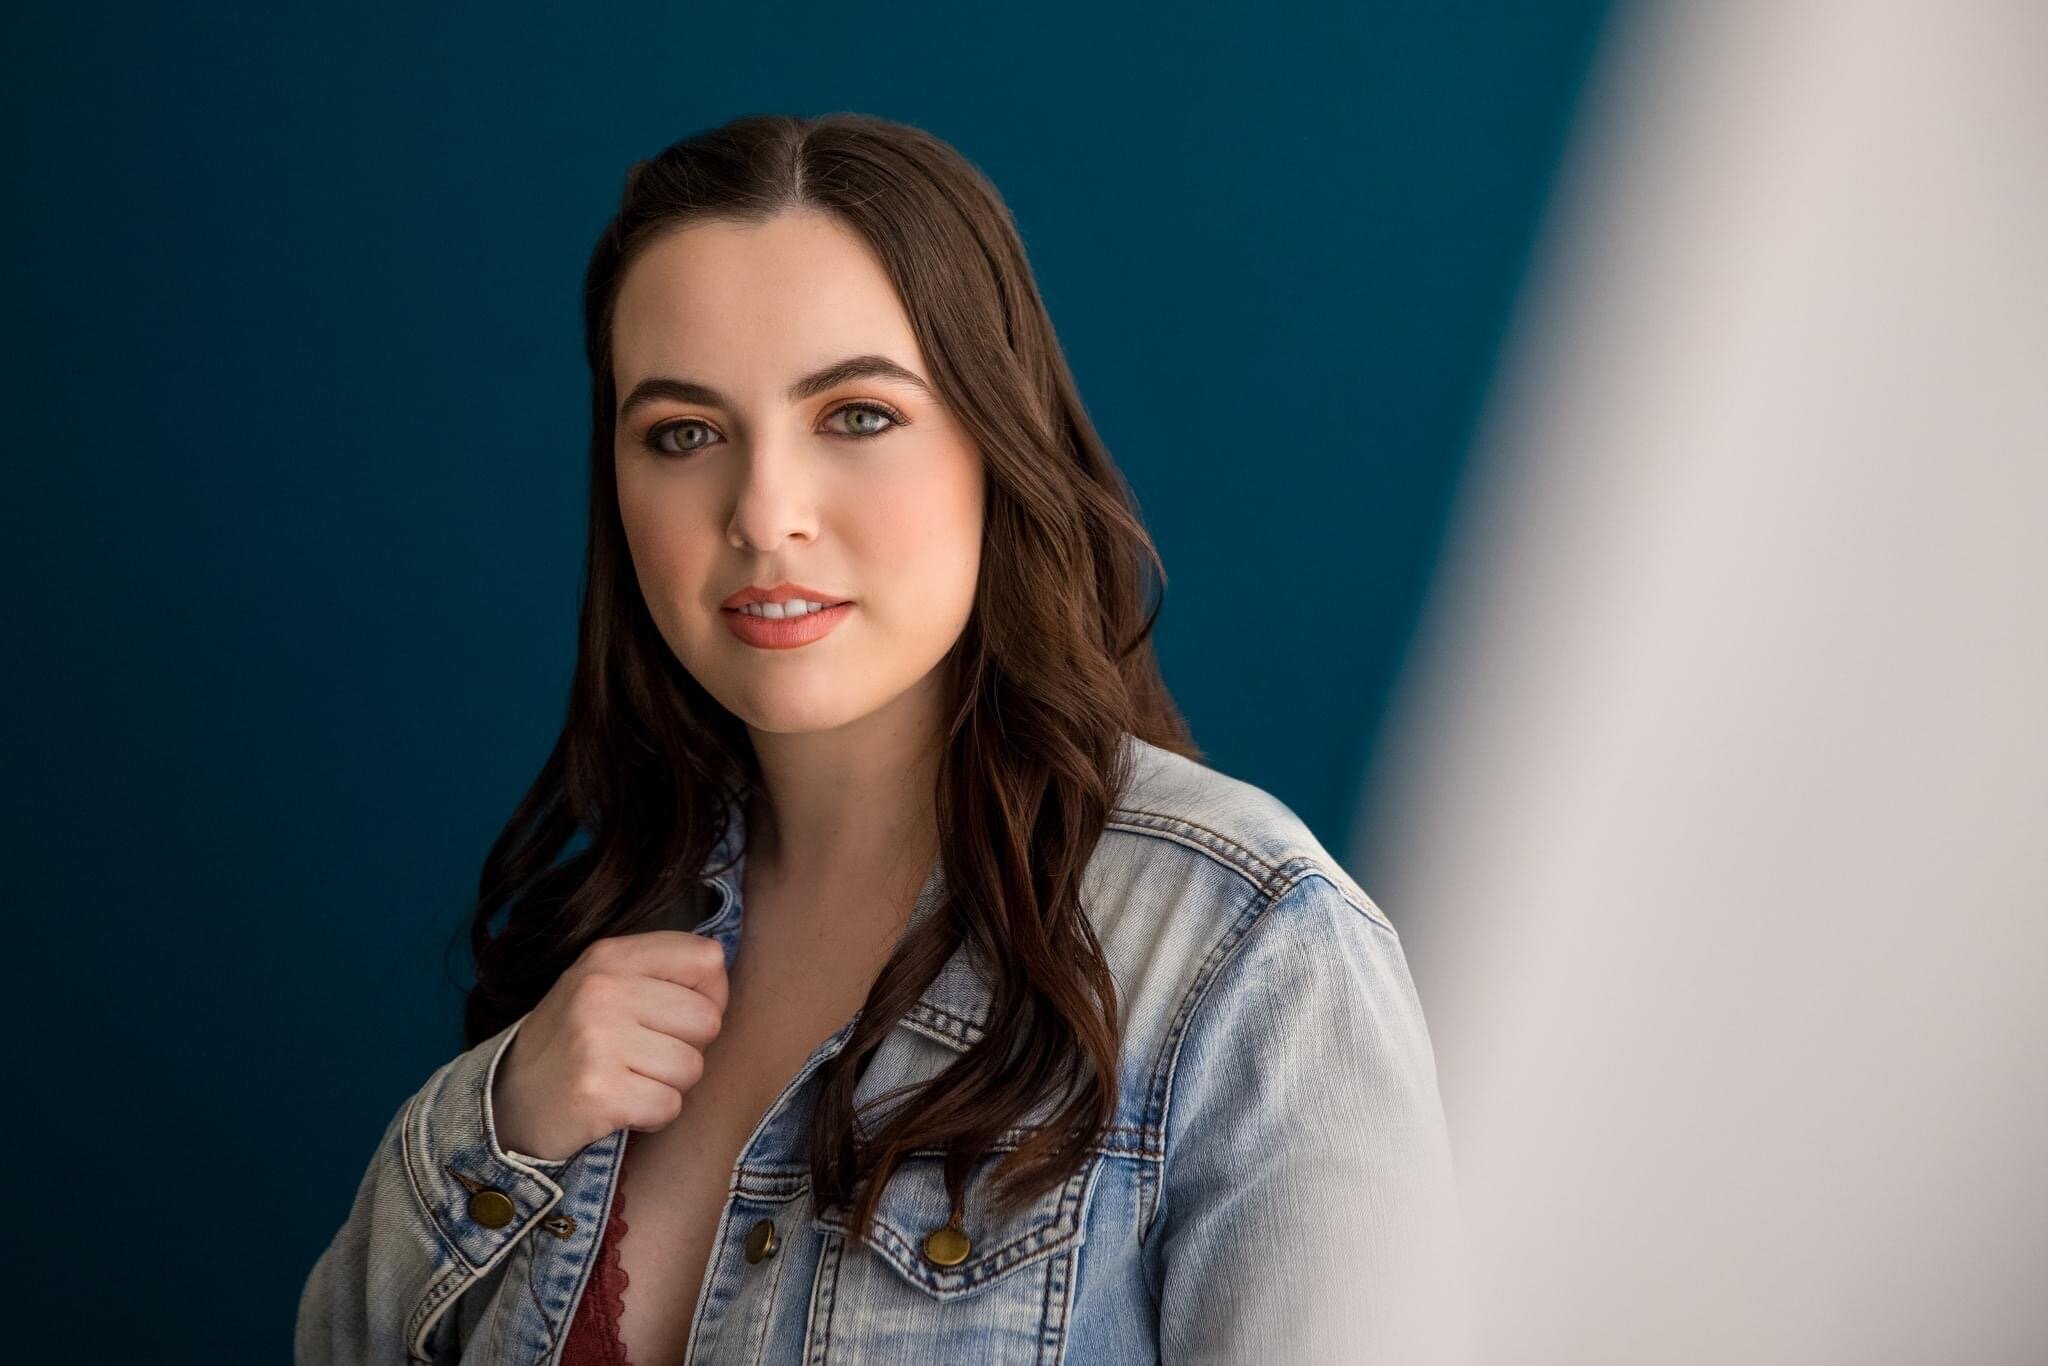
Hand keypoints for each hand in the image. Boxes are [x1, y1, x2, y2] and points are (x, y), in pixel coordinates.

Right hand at [490, 930, 728, 1162]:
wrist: (507, 1101)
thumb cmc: (575, 1041)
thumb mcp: (605, 984)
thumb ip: (661, 971)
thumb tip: (722, 978)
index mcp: (610, 956)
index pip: (706, 959)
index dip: (709, 994)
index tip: (677, 1016)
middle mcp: (602, 990)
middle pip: (707, 1019)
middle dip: (688, 1048)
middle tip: (646, 1056)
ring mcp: (597, 1040)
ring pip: (692, 1067)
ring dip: (669, 1085)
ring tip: (630, 1080)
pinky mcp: (598, 1092)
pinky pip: (669, 1106)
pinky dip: (652, 1116)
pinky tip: (621, 1106)